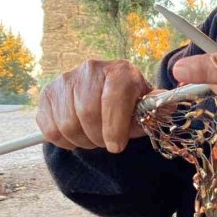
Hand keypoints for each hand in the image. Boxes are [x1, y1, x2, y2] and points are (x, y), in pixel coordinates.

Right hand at [37, 59, 151, 152]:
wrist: (105, 95)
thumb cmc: (129, 104)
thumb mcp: (145, 106)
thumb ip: (156, 109)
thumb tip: (169, 108)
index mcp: (119, 70)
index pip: (112, 98)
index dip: (114, 128)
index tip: (117, 147)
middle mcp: (90, 69)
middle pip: (87, 114)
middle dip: (99, 137)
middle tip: (106, 142)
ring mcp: (65, 80)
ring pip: (68, 124)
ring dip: (82, 141)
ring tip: (93, 137)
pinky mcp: (47, 94)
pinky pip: (50, 129)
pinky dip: (65, 141)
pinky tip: (77, 134)